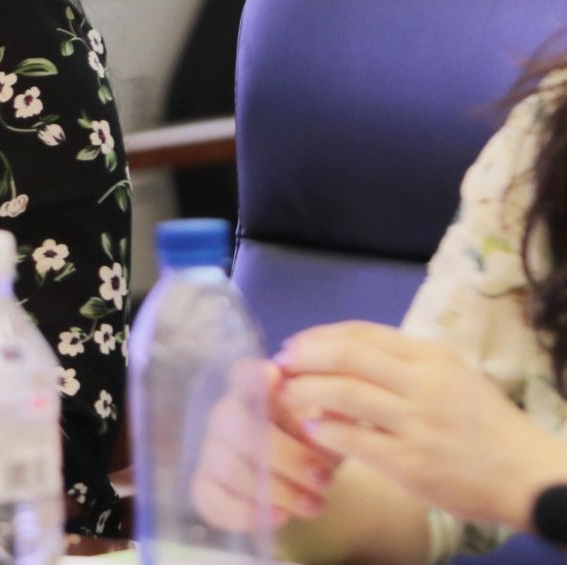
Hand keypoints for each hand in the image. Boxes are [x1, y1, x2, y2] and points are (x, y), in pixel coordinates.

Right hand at [191, 359, 341, 530]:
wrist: (303, 479)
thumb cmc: (316, 441)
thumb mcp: (331, 427)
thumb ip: (332, 417)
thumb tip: (331, 414)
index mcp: (256, 391)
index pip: (243, 374)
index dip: (253, 376)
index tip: (276, 378)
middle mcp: (225, 415)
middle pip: (238, 425)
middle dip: (285, 455)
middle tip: (324, 479)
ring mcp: (212, 451)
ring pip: (229, 467)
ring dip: (276, 490)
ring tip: (315, 506)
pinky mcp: (206, 486)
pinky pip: (213, 499)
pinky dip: (247, 512)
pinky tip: (279, 517)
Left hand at [277, 321, 566, 530]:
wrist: (527, 475)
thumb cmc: (484, 424)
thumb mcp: (451, 376)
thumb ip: (404, 364)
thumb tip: (342, 354)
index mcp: (431, 356)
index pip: (361, 333)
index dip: (318, 336)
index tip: (295, 344)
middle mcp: (423, 383)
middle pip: (345, 356)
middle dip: (303, 358)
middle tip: (280, 367)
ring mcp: (416, 422)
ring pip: (342, 393)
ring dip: (303, 393)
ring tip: (286, 397)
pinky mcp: (409, 462)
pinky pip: (352, 439)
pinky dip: (324, 430)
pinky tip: (311, 430)